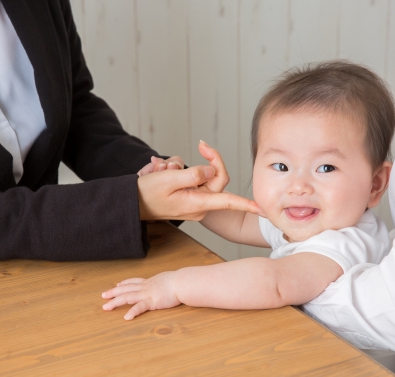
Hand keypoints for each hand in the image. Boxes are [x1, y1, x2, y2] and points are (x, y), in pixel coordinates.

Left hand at [102, 272, 179, 319]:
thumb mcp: (170, 279)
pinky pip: (139, 308)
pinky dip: (132, 312)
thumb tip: (171, 283)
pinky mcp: (152, 302)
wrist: (182, 282)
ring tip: (106, 307)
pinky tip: (126, 317)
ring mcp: (147, 294)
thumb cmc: (180, 281)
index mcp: (150, 282)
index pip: (134, 281)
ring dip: (115, 302)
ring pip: (127, 297)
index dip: (124, 283)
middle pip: (125, 289)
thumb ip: (167, 282)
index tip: (117, 284)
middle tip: (103, 295)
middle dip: (113, 292)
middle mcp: (145, 287)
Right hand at [137, 141, 260, 220]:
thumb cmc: (148, 194)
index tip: (263, 209)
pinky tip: (159, 172)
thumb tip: (210, 171)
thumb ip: (193, 174)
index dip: (247, 204)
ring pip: (198, 173)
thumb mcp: (169, 180)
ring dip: (179, 166)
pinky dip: (175, 170)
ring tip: (160, 170)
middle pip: (214, 176)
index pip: (229, 201)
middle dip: (198, 161)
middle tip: (189, 149)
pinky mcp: (188, 196)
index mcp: (198, 202)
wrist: (131, 203)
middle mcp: (200, 203)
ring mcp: (194, 200)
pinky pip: (189, 177)